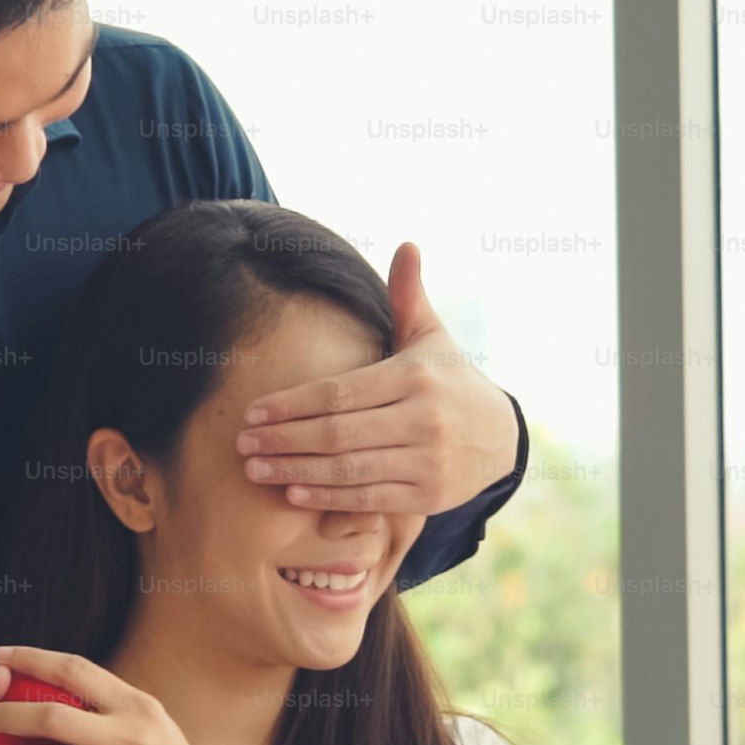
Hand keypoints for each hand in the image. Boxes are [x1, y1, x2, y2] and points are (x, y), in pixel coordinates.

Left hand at [233, 241, 518, 513]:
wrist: (501, 437)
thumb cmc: (449, 380)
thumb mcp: (432, 337)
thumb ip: (409, 296)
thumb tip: (407, 246)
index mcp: (415, 377)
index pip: (340, 393)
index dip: (293, 404)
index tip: (253, 410)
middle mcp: (423, 420)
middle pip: (338, 433)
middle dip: (284, 439)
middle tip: (242, 443)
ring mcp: (426, 462)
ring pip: (349, 470)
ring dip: (296, 472)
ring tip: (256, 470)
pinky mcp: (427, 497)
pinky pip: (369, 499)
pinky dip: (328, 498)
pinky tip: (293, 493)